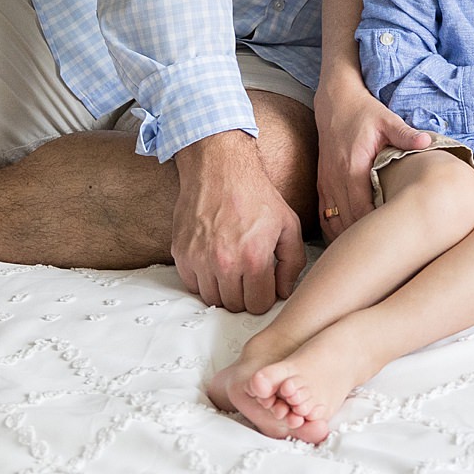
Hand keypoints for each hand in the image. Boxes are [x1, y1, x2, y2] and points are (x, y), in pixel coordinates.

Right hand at [171, 132, 305, 314]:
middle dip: (245, 294)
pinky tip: (214, 260)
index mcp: (254, 257)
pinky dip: (203, 279)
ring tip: (232, 266)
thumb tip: (284, 291)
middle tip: (249, 275)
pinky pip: (191, 284)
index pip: (258, 305)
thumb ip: (292, 262)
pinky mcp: (181, 253)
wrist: (219, 168)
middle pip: (234, 305)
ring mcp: (199, 259)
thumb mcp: (288, 224)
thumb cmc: (255, 194)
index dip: (265, 296)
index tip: (265, 284)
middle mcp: (224, 263)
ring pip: (212, 298)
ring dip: (223, 289)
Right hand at [313, 77, 430, 240]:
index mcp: (352, 167)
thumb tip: (427, 143)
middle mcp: (335, 179)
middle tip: (386, 252)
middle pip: (347, 221)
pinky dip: (336, 230)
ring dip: (348, 238)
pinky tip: (350, 240)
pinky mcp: (322, 184)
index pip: (361, 209)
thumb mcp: (387, 119)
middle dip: (364, 239)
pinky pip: (325, 216)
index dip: (374, 228)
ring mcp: (326, 183)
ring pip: (333, 223)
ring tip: (369, 251)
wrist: (335, 103)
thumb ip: (406, 134)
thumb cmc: (363, 112)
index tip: (392, 239)